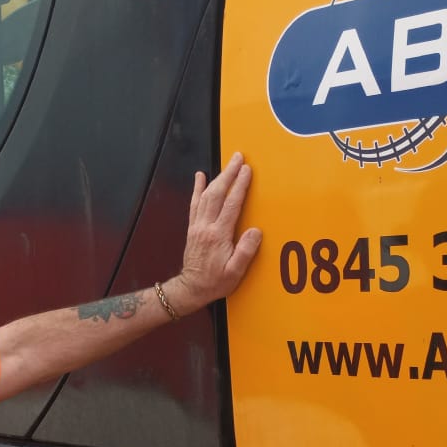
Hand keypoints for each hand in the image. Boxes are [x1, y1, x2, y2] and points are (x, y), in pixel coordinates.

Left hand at [169, 153, 260, 312]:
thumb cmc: (216, 282)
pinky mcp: (193, 228)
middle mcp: (206, 226)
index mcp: (218, 235)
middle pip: (217, 193)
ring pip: (206, 195)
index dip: (240, 186)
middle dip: (229, 173)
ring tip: (227, 163)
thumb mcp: (235, 272)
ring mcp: (197, 225)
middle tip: (238, 157)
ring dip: (217, 177)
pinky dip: (197, 188)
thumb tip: (255, 231)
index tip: (247, 170)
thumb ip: (245, 251)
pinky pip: (194, 203)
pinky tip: (200, 176)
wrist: (191, 288)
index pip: (231, 204)